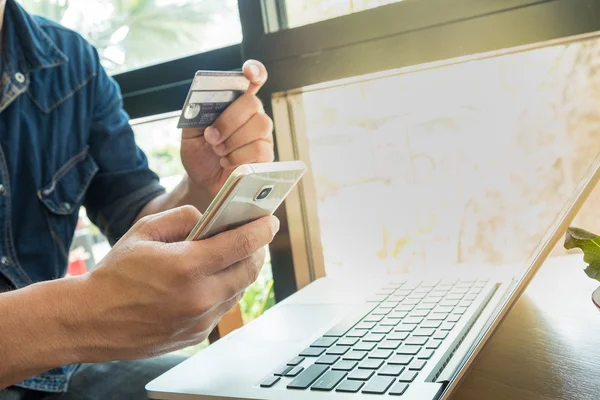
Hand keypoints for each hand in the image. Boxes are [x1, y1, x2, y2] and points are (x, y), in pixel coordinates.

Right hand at [73, 206, 277, 360]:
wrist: (90, 320)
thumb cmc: (115, 274)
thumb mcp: (144, 231)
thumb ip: (182, 217)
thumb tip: (209, 219)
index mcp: (187, 266)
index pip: (241, 244)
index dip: (261, 230)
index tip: (270, 221)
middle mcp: (199, 296)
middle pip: (249, 270)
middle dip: (257, 250)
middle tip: (256, 237)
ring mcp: (199, 319)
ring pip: (239, 290)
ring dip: (242, 270)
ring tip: (236, 255)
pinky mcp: (196, 334)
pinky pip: (224, 307)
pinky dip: (227, 290)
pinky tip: (215, 279)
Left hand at [181, 60, 273, 196]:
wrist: (202, 180)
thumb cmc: (199, 152)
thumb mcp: (189, 132)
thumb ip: (195, 114)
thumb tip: (201, 101)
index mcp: (234, 102)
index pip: (253, 79)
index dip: (255, 71)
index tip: (248, 72)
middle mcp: (252, 115)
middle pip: (254, 103)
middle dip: (230, 120)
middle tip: (211, 136)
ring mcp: (262, 135)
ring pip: (261, 125)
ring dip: (234, 139)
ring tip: (218, 150)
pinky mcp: (266, 156)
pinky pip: (260, 149)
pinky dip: (238, 156)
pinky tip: (227, 161)